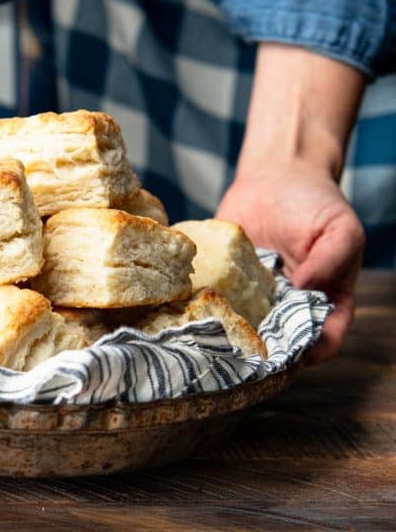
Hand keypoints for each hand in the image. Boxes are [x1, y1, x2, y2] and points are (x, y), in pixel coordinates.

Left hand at [217, 161, 363, 363]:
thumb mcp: (340, 228)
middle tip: (245, 356)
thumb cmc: (315, 203)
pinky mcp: (226, 278)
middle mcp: (287, 304)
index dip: (310, 353)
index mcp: (324, 299)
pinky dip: (204, 304)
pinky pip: (215, 297)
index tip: (289, 357)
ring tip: (215, 338)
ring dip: (230, 334)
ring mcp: (254, 294)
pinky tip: (191, 308)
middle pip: (279, 341)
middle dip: (264, 352)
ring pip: (243, 326)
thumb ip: (331, 259)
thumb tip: (305, 286)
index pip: (323, 339)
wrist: (275, 175)